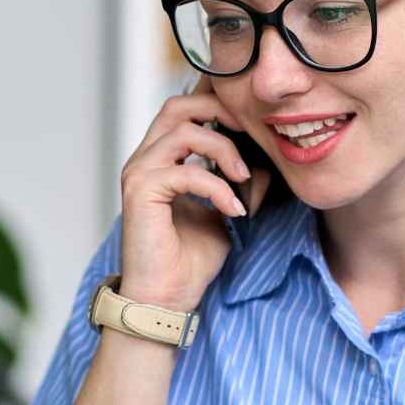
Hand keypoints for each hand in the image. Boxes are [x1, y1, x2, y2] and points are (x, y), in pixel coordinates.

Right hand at [117, 77, 273, 310]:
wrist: (166, 299)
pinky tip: (234, 209)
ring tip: (244, 177)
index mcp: (162, 159)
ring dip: (223, 148)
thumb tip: (266, 163)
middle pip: (178, 105)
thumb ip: (241, 184)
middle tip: (252, 134)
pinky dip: (217, 187)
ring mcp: (139, 173)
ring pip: (182, 130)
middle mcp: (145, 159)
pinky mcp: (140, 192)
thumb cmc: (190, 261)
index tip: (255, 124)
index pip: (185, 110)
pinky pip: (185, 171)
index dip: (219, 105)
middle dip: (220, 112)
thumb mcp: (226, 212)